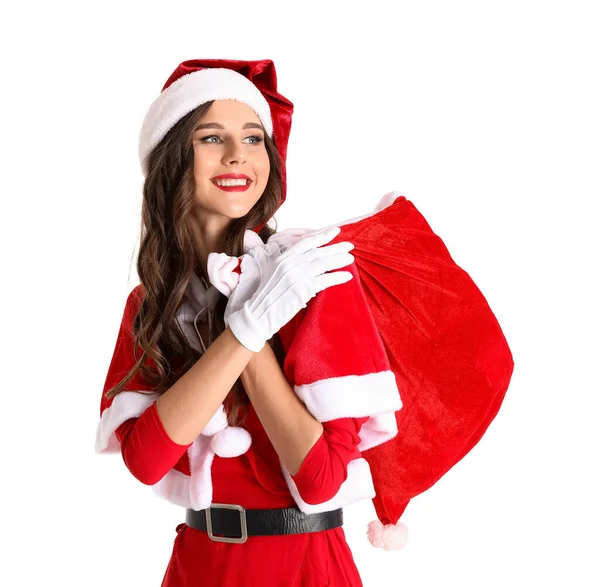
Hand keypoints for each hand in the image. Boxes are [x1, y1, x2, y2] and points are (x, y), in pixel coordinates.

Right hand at [226, 226, 354, 352]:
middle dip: (336, 248)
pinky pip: (325, 280)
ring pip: (323, 263)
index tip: (336, 230)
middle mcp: (289, 264)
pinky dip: (338, 277)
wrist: (258, 314)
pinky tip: (347, 276)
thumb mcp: (275, 274)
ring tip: (350, 259)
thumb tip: (310, 260)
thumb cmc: (267, 296)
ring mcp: (296, 276)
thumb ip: (290, 265)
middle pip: (318, 252)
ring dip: (339, 260)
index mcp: (283, 258)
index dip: (322, 236)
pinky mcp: (302, 289)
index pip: (306, 242)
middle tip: (350, 245)